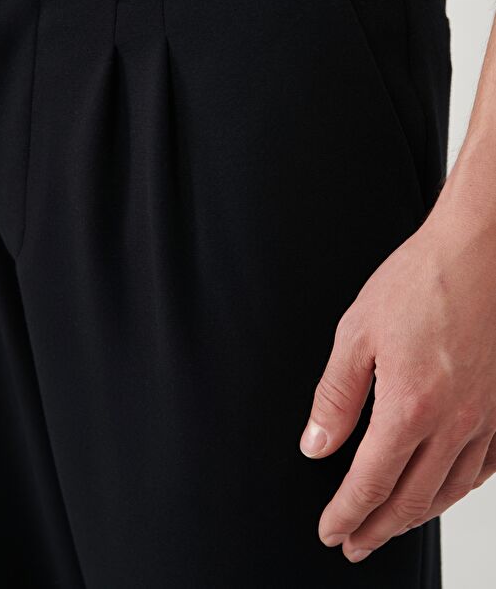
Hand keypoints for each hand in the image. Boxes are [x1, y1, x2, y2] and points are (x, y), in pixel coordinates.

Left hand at [299, 215, 495, 562]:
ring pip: (449, 491)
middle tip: (355, 543)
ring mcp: (487, 417)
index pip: (370, 481)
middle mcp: (454, 421)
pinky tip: (445, 491)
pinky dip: (458, 491)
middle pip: (411, 499)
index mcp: (410, 405)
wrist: (478, 251)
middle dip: (376, 528)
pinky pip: (484, 469)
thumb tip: (316, 445)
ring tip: (391, 526)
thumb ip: (335, 398)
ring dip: (415, 517)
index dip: (346, 514)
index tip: (331, 530)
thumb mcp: (357, 333)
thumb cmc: (420, 282)